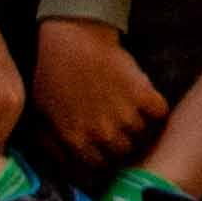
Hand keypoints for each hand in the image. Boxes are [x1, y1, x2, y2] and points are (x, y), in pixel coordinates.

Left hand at [27, 17, 168, 177]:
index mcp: (77, 138)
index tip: (104, 146)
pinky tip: (147, 100)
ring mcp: (125, 114)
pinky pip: (160, 111)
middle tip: (121, 127)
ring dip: (139, 124)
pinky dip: (156, 107)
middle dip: (122, 141)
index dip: (102, 154)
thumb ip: (51, 141)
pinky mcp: (143, 93)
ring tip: (133, 111)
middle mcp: (103, 132)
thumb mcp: (41, 110)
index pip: (98, 163)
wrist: (72, 37)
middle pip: (124, 150)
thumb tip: (62, 161)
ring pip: (143, 133)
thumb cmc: (51, 71)